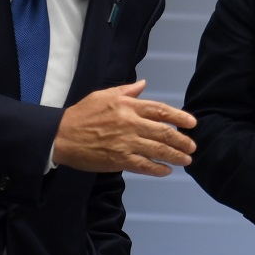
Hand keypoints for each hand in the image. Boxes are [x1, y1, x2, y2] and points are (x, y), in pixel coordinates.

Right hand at [52, 80, 196, 175]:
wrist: (61, 135)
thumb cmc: (83, 114)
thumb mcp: (104, 95)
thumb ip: (127, 91)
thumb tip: (143, 84)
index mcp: (128, 106)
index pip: (160, 110)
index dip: (179, 117)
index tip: (192, 123)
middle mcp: (130, 124)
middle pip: (164, 132)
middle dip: (182, 140)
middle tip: (193, 145)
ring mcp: (125, 143)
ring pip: (157, 150)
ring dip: (175, 155)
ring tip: (187, 159)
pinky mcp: (118, 160)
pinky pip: (143, 166)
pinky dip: (157, 169)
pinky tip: (166, 170)